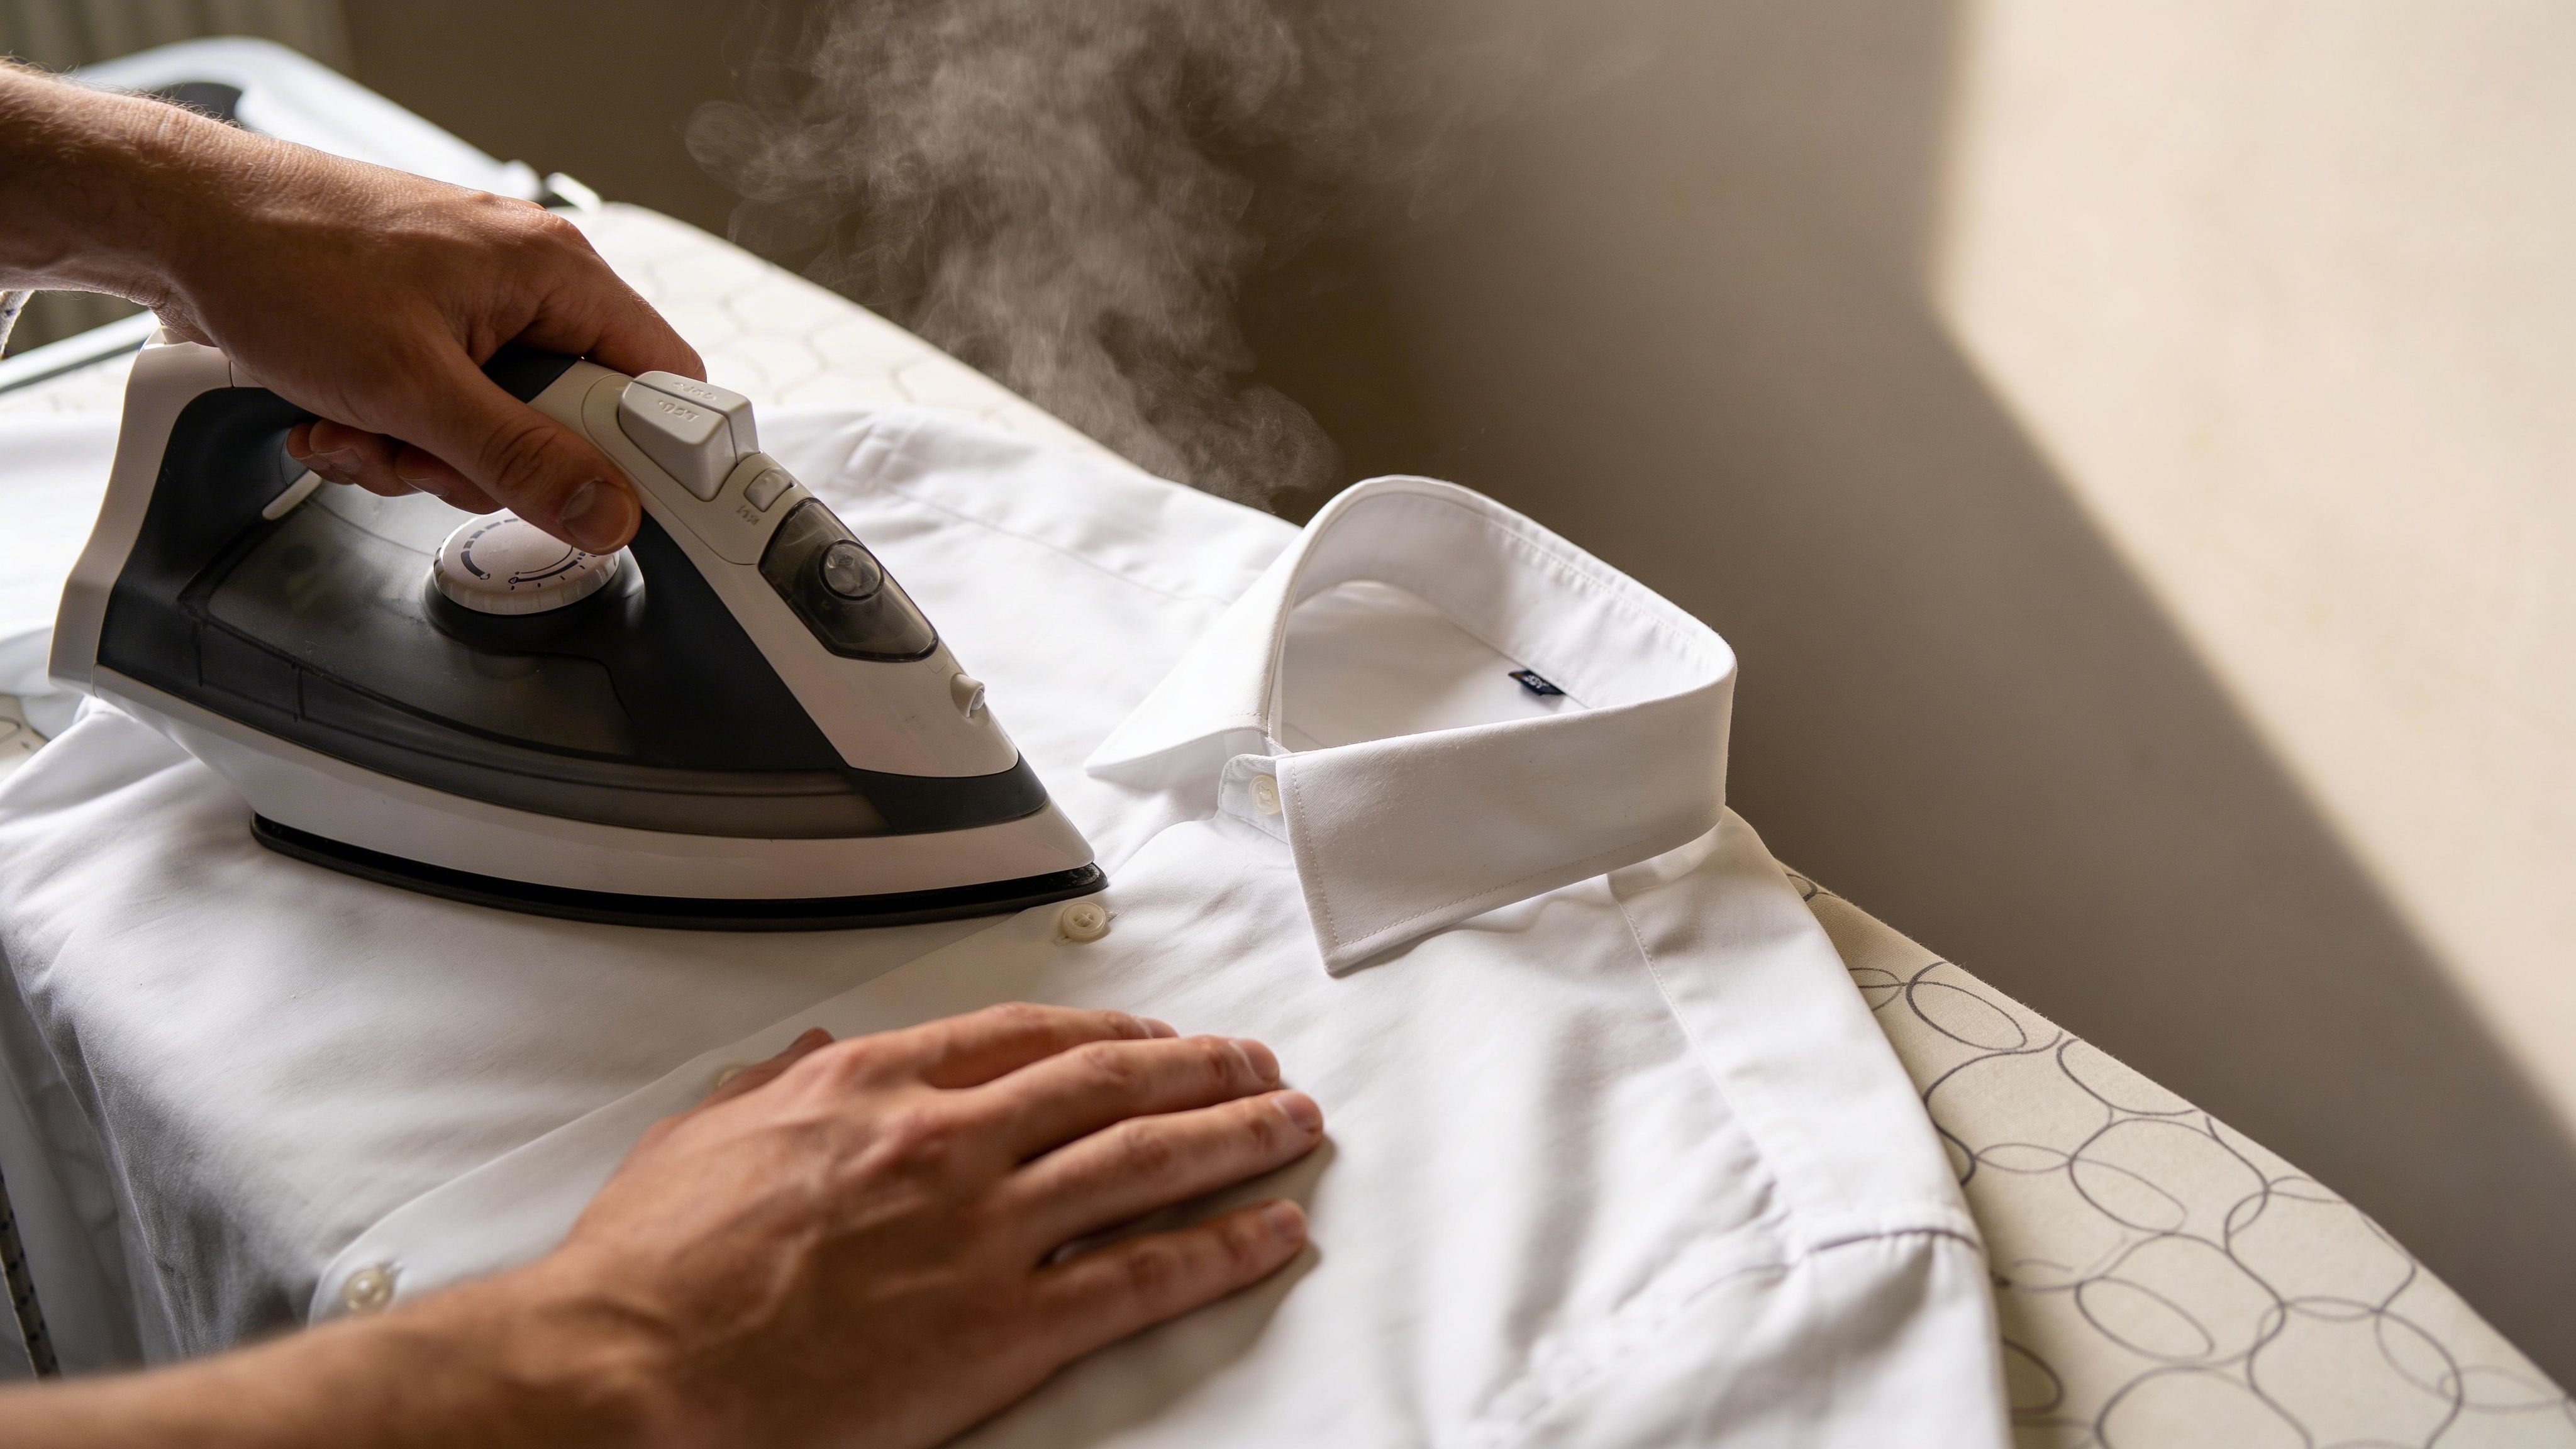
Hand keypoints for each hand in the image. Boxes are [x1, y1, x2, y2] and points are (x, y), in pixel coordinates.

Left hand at [0, 68, 696, 549]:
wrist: (177, 220)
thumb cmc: (285, 258)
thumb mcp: (411, 387)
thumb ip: (519, 458)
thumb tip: (609, 513)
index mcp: (556, 273)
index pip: (663, 382)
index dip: (648, 455)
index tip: (611, 505)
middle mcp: (528, 280)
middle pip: (573, 419)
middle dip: (495, 462)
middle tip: (431, 456)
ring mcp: (475, 302)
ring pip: (502, 426)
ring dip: (428, 454)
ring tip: (363, 427)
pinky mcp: (426, 323)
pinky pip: (449, 408)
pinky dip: (394, 431)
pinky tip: (342, 416)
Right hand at [515, 1004, 1322, 1447]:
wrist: (629, 1372)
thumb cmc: (649, 1270)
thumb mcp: (701, 1139)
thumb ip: (769, 1089)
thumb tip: (805, 1054)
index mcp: (874, 1088)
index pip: (1024, 1038)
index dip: (1108, 1032)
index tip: (1152, 1037)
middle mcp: (947, 1143)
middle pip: (1109, 1084)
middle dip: (1200, 1070)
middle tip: (1256, 1064)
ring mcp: (983, 1232)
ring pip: (1145, 1162)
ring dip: (1236, 1137)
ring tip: (1293, 1125)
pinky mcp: (1004, 1327)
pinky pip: (1141, 1276)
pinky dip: (1219, 1249)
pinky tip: (1269, 1233)